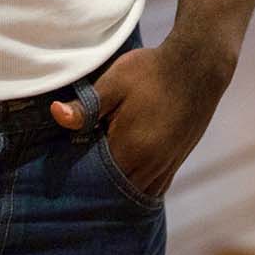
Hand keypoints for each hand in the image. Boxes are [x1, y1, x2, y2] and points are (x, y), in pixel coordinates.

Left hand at [49, 41, 228, 197]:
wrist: (198, 63)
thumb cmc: (152, 70)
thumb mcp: (115, 82)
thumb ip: (86, 106)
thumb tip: (55, 114)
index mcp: (130, 148)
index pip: (98, 179)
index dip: (83, 178)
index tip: (69, 171)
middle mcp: (151, 164)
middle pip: (119, 190)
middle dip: (101, 188)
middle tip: (83, 178)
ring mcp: (168, 163)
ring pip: (139, 192)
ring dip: (122, 190)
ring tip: (104, 183)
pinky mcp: (179, 158)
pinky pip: (157, 186)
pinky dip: (142, 187)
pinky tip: (131, 180)